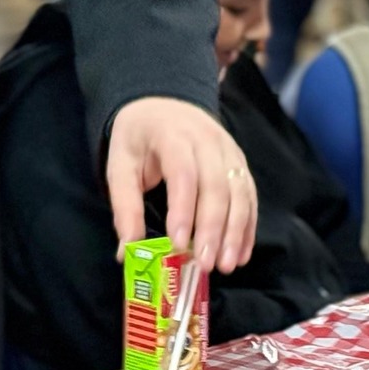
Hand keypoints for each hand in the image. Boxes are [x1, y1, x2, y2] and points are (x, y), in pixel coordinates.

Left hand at [105, 96, 257, 272]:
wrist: (162, 104)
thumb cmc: (139, 139)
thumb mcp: (119, 164)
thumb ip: (124, 206)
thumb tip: (128, 251)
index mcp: (172, 135)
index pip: (183, 173)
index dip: (183, 210)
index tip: (178, 244)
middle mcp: (206, 139)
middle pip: (216, 186)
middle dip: (213, 229)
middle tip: (205, 264)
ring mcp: (228, 150)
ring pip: (239, 193)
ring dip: (235, 232)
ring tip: (225, 265)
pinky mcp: (240, 162)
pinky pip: (249, 196)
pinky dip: (247, 227)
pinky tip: (240, 254)